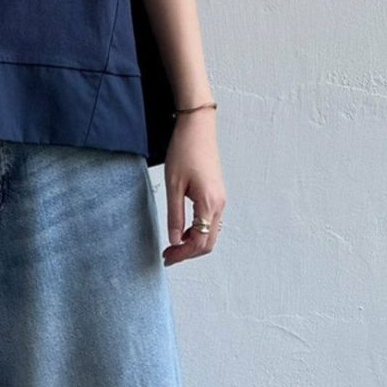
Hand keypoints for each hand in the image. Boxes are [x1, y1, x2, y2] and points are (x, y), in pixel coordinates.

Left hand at [161, 112, 224, 265]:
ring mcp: (220, 200)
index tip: (167, 257)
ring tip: (172, 245)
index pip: (199, 242)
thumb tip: (174, 240)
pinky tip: (182, 230)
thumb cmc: (184, 151)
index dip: (183, 254)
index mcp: (209, 203)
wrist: (197, 128)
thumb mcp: (173, 185)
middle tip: (168, 256)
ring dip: (193, 243)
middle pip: (208, 242)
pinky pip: (210, 222)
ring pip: (210, 233)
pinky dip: (198, 231)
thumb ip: (175, 215)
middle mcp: (219, 204)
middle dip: (188, 253)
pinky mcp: (217, 195)